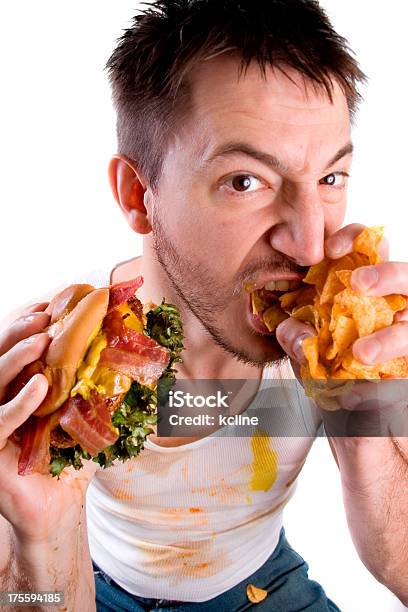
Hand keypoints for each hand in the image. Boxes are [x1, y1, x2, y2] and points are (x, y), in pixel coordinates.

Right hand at [0, 303, 96, 541]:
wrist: (58, 509)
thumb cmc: (72, 462)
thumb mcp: (87, 419)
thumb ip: (102, 390)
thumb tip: (136, 358)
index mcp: (16, 392)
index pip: (13, 351)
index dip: (24, 326)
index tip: (48, 305)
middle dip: (17, 332)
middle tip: (43, 315)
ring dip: (15, 357)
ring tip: (43, 338)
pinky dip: (17, 403)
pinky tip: (39, 386)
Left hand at [276, 223, 407, 422]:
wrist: (361, 441)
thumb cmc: (339, 392)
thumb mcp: (311, 364)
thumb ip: (300, 343)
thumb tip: (289, 328)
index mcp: (368, 302)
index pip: (370, 254)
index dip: (355, 241)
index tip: (329, 249)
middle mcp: (395, 317)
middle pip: (406, 281)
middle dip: (386, 273)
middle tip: (358, 282)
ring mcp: (407, 345)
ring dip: (391, 337)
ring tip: (361, 354)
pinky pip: (405, 375)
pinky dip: (385, 384)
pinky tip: (358, 395)